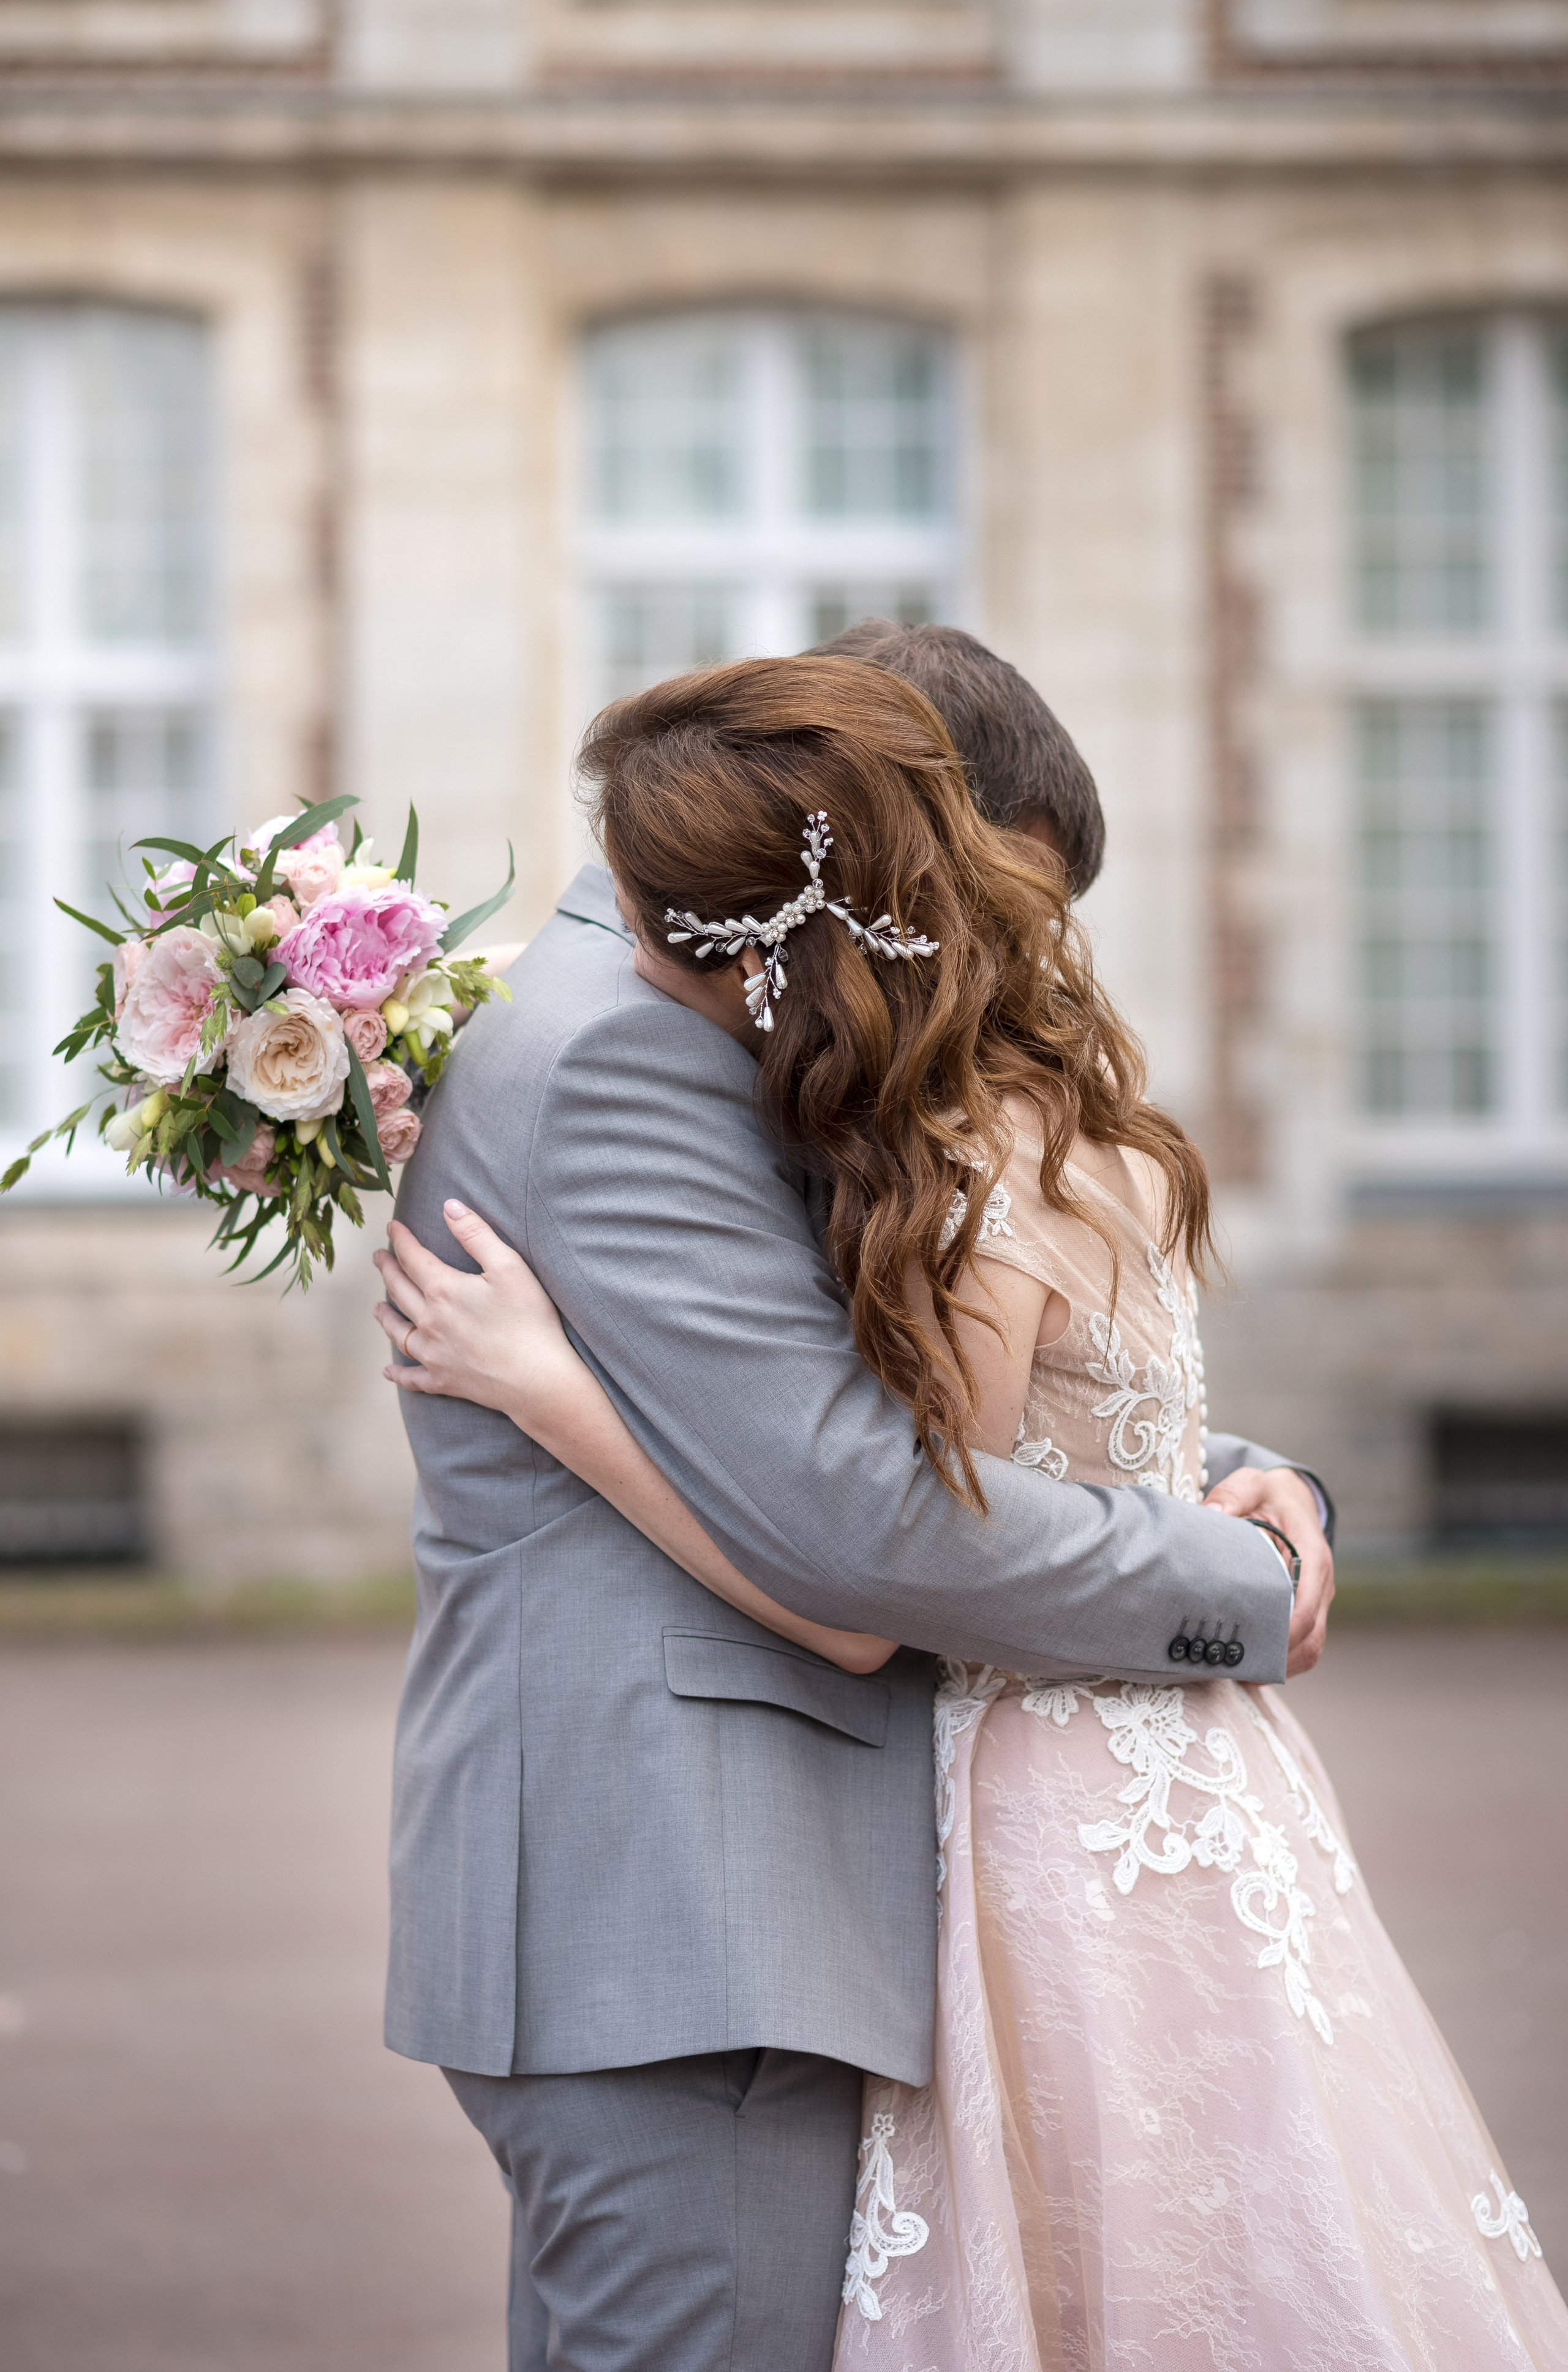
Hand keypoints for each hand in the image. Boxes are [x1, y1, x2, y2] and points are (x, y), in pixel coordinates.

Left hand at [372, 1201, 571, 1420]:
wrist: (537, 1379)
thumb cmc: (528, 1320)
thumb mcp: (508, 1266)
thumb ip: (476, 1234)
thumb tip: (449, 1206)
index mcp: (443, 1290)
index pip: (413, 1257)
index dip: (400, 1239)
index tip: (392, 1226)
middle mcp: (430, 1321)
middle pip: (400, 1290)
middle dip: (387, 1270)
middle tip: (378, 1257)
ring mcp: (433, 1354)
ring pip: (399, 1332)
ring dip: (385, 1316)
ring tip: (377, 1307)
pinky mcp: (443, 1381)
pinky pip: (412, 1377)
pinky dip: (398, 1374)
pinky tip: (389, 1371)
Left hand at [1203, 1465, 1333, 1679]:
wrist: (1289, 1497)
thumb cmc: (1268, 1494)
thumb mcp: (1250, 1484)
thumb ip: (1231, 1496)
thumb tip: (1211, 1514)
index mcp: (1312, 1555)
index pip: (1306, 1605)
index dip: (1284, 1632)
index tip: (1252, 1646)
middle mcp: (1320, 1583)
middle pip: (1311, 1637)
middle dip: (1278, 1657)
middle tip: (1237, 1668)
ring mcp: (1316, 1600)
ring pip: (1311, 1648)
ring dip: (1281, 1665)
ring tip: (1240, 1673)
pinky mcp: (1306, 1609)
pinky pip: (1304, 1646)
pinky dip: (1282, 1661)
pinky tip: (1249, 1667)